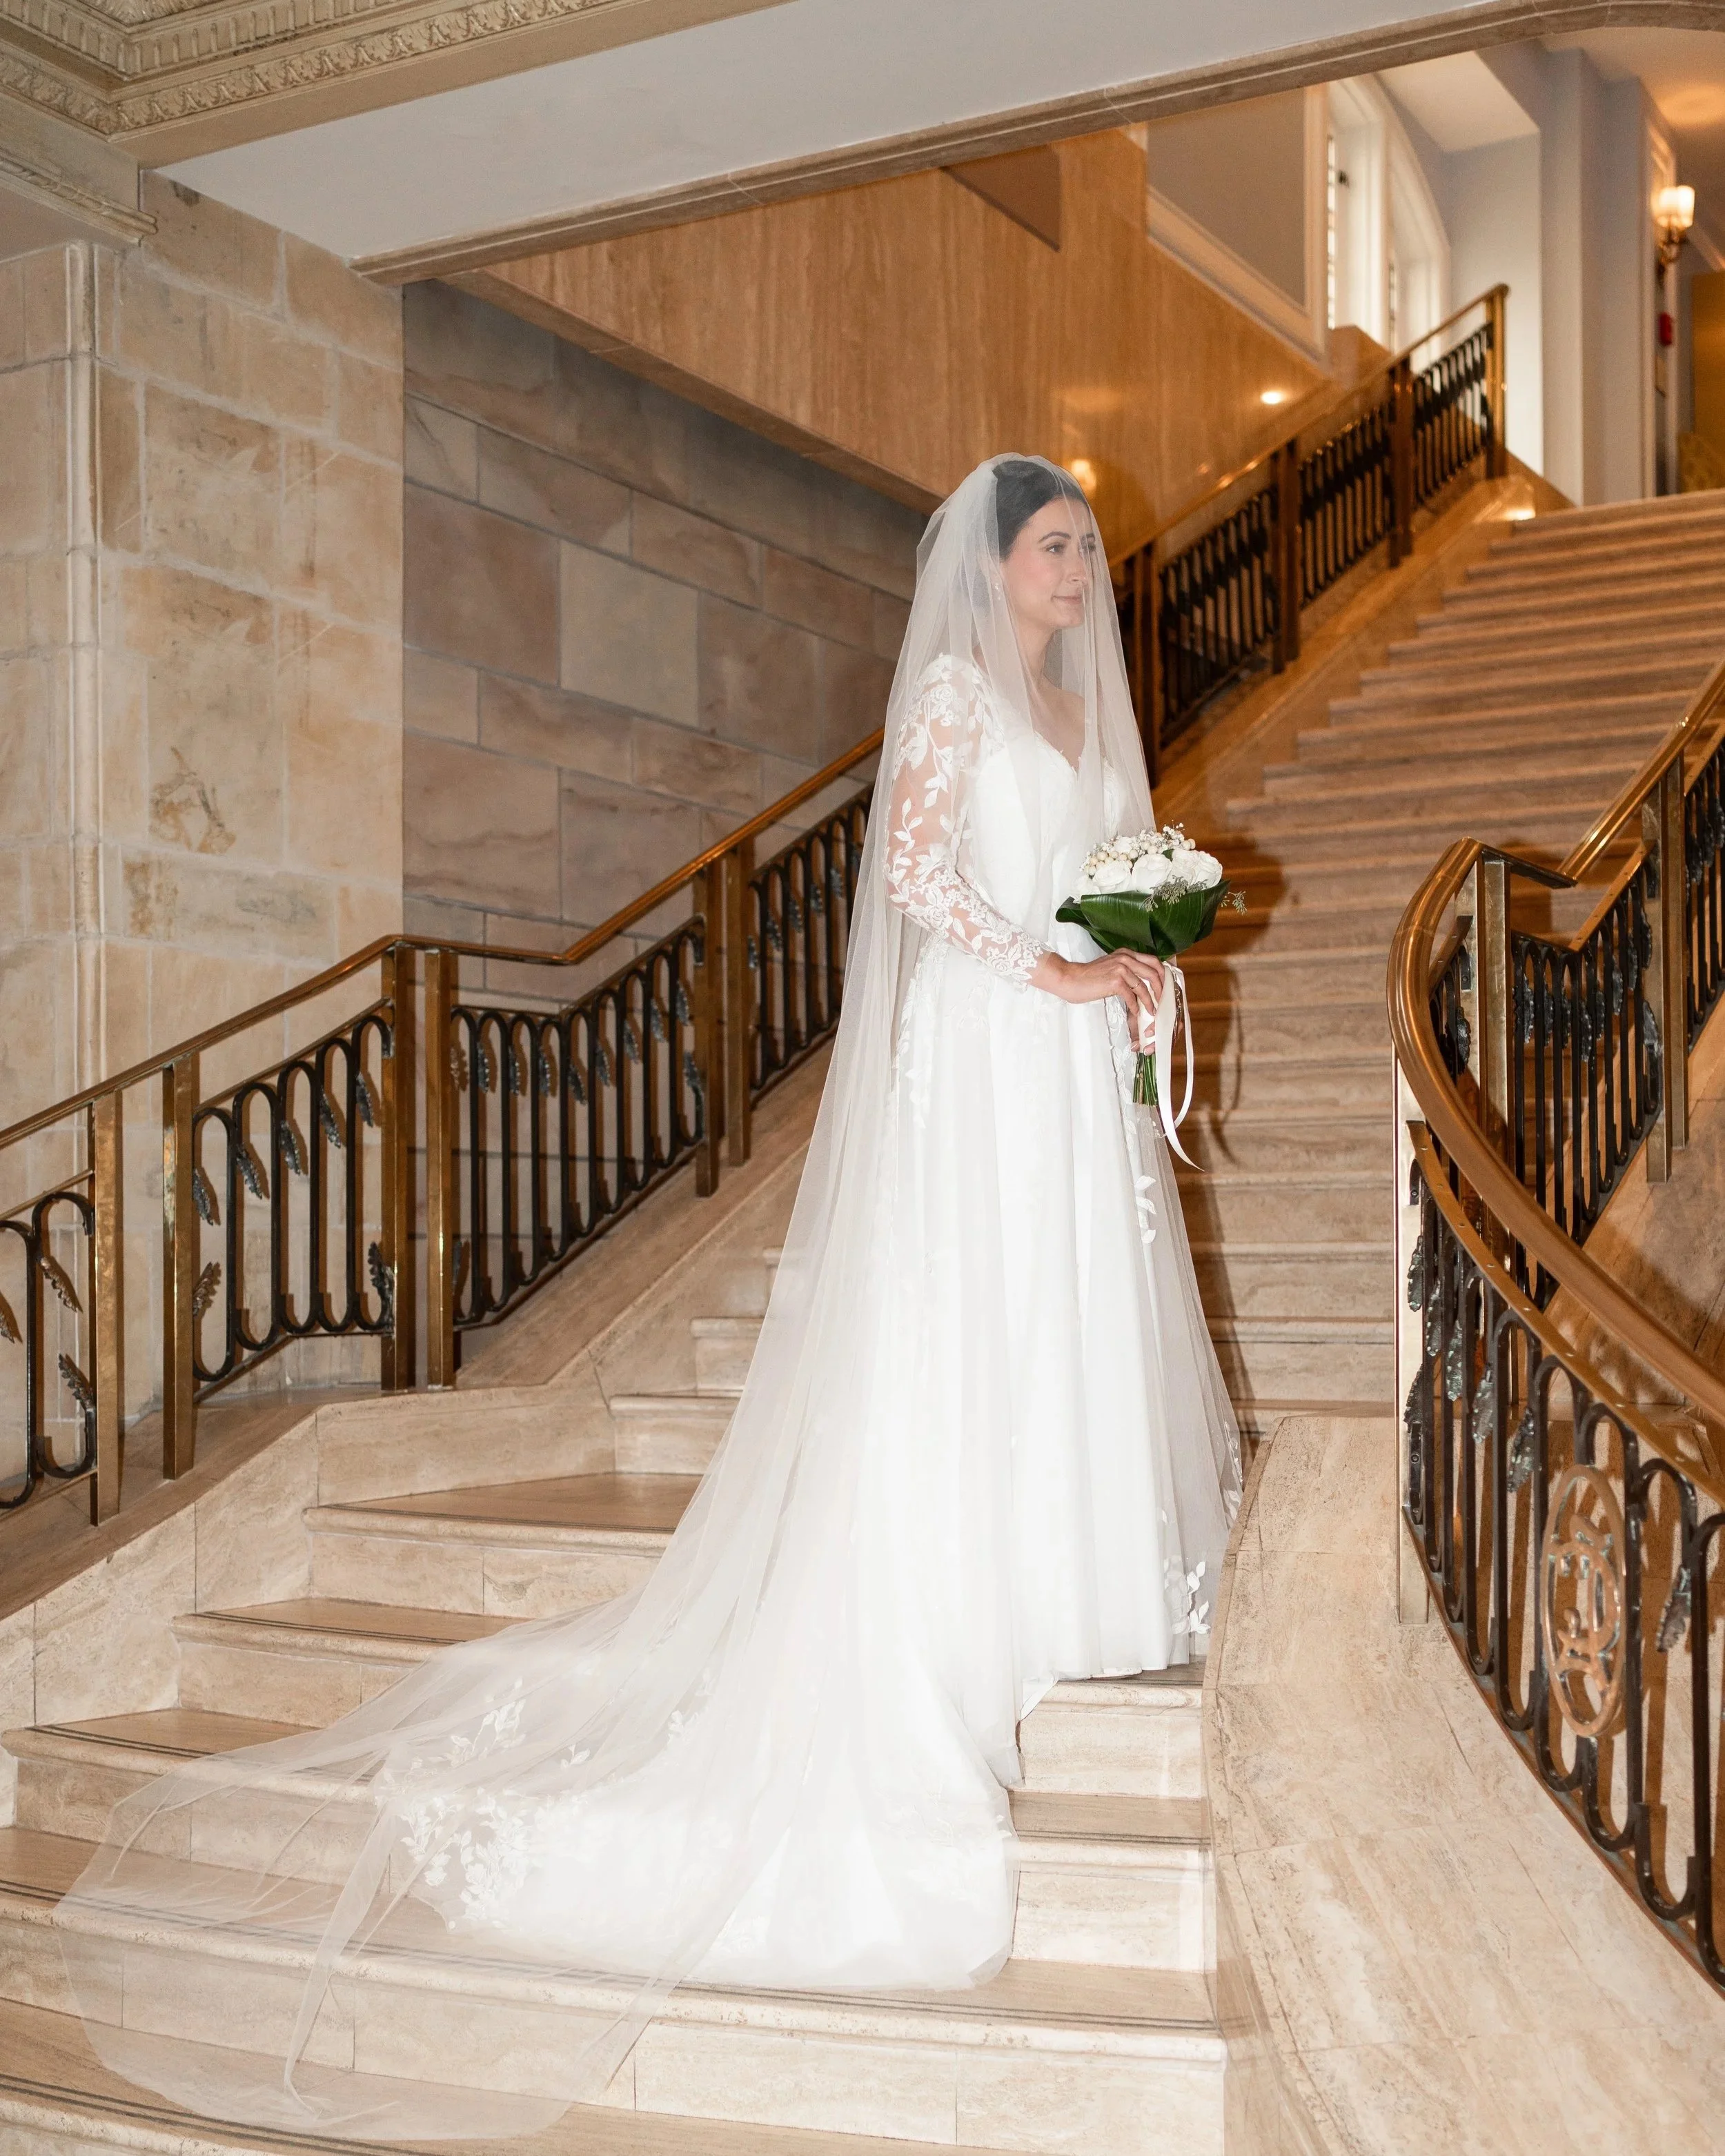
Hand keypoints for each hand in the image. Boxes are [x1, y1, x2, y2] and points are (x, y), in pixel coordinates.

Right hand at [1032, 948, 1166, 1037]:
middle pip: (1153, 973)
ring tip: (1152, 1011)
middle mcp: (1125, 958)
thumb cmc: (1088, 977)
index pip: (1153, 961)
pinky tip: (1136, 1012)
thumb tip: (1143, 983)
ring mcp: (1120, 968)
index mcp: (1126, 953)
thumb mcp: (1111, 966)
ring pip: (1144, 987)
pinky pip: (1131, 996)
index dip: (1162, 976)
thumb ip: (1127, 970)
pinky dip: (1135, 1006)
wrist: (1070, 979)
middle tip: (1162, 1001)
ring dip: (1150, 1002)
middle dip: (1161, 989)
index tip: (1164, 988)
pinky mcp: (1115, 981)